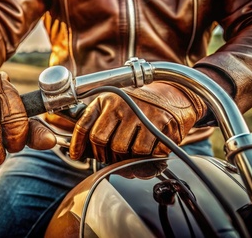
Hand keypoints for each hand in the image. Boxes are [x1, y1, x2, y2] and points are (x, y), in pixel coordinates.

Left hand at [69, 82, 206, 162]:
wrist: (176, 93)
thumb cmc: (140, 104)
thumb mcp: (114, 104)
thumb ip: (96, 122)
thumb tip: (79, 150)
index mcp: (108, 100)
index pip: (85, 126)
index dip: (77, 144)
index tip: (76, 155)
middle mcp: (124, 105)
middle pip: (103, 142)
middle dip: (105, 155)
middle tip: (112, 157)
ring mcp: (144, 115)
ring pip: (125, 151)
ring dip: (128, 158)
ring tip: (132, 153)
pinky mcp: (164, 125)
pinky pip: (149, 155)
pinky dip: (148, 159)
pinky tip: (149, 150)